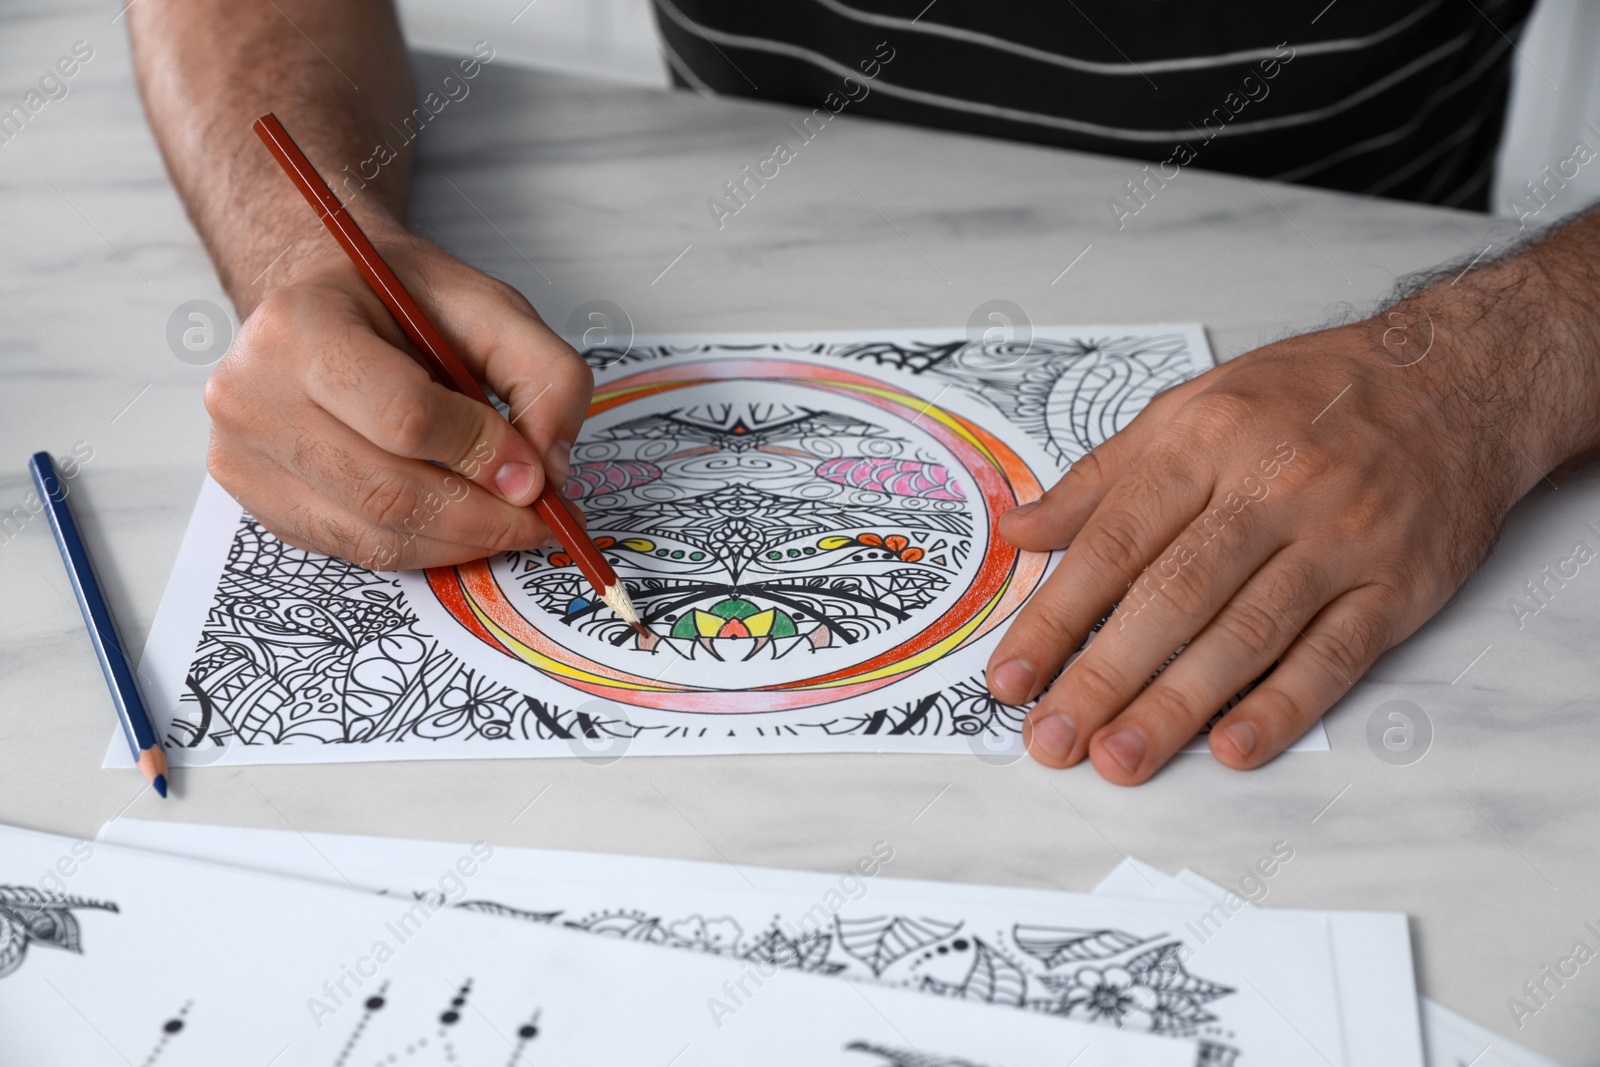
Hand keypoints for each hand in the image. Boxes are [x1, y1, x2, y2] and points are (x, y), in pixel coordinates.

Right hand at [204, 230, 592, 569]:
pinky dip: (421, 548)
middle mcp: (251, 391)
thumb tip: (547, 471)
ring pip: (372, 534)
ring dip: (459, 542)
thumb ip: (543, 373)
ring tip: (508, 524)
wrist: (324, 302)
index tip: (535, 472)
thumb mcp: (490, 306)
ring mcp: (242, 454)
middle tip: (537, 520)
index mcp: (300, 324)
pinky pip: (353, 549)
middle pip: (387, 490)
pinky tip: (456, 524)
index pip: (402, 415)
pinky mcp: (254, 498)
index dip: (480, 453)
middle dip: (481, 517)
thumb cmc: (401, 302)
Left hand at [985, 315, 1537, 783]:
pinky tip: (1233, 746)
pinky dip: (1282, 706)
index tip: (1011, 677)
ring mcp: (1339, 538)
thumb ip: (1100, 478)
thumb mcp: (1192, 406)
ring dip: (1177, 706)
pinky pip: (1334, 655)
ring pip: (1246, 634)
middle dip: (1103, 676)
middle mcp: (1271, 487)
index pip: (1113, 543)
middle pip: (1172, 596)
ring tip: (1120, 757)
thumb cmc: (1311, 395)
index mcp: (1205, 441)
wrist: (1456, 378)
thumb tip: (1019, 531)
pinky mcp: (1397, 585)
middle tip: (1053, 739)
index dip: (1055, 617)